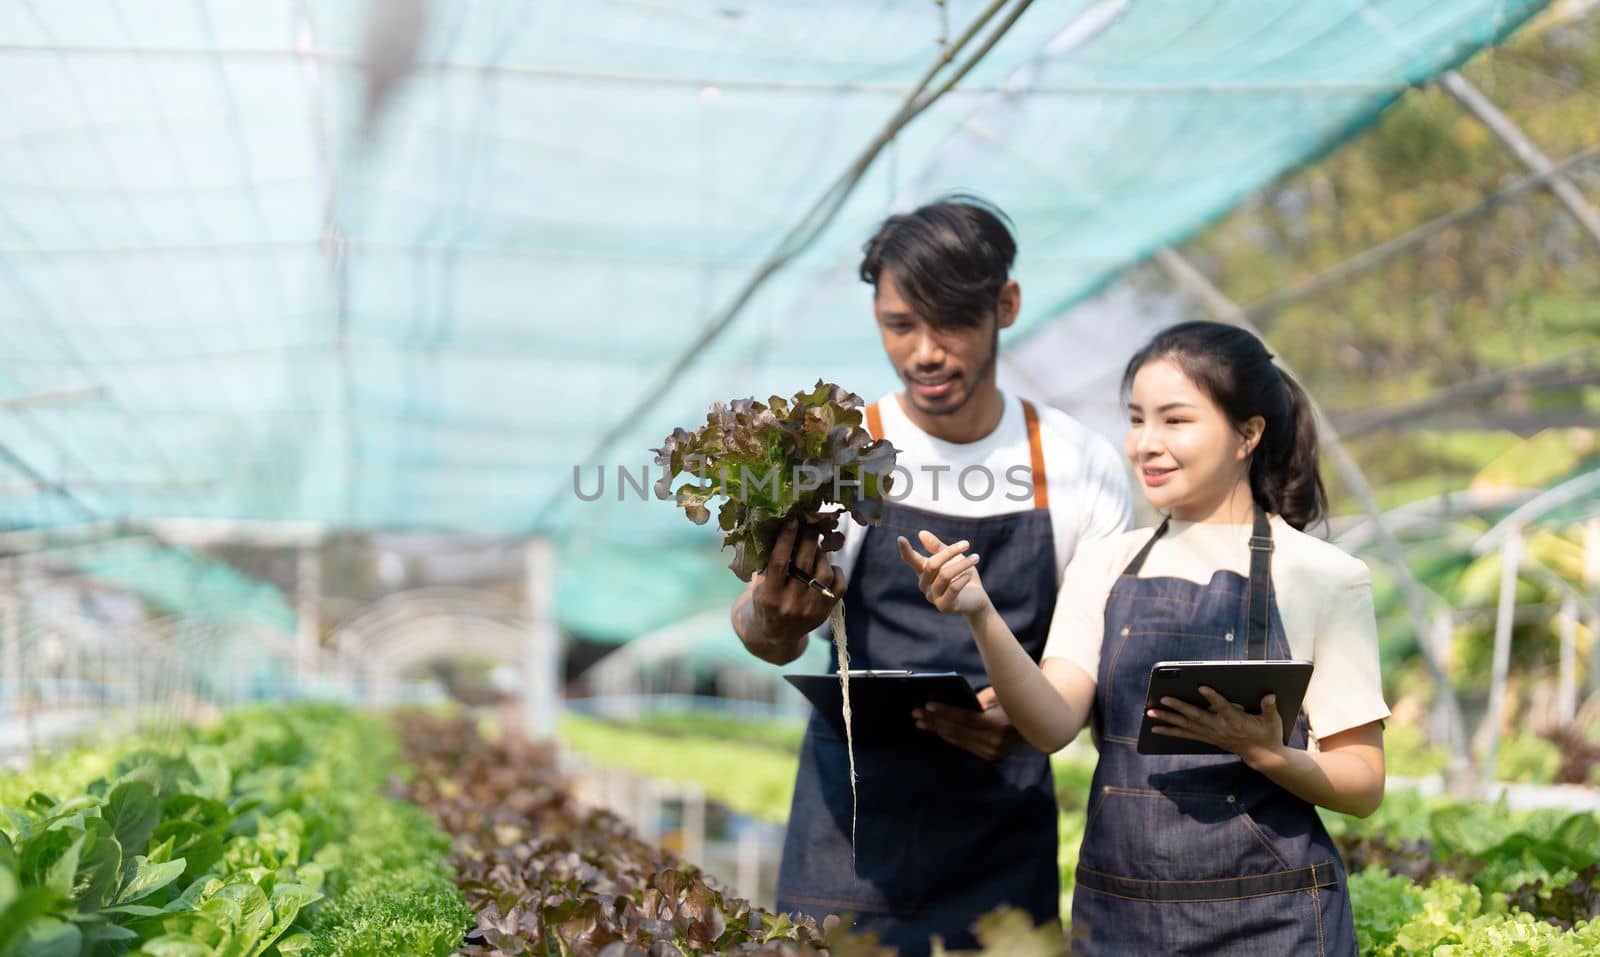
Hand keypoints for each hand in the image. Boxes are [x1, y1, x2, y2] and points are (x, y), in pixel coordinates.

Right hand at [750, 520, 846, 637]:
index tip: (792, 520)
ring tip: (817, 548)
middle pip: (805, 565)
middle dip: (809, 540)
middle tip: (810, 526)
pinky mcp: (825, 612)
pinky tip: (828, 566)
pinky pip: (840, 586)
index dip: (787, 539)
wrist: (775, 635)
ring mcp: (810, 610)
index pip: (780, 562)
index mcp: (769, 596)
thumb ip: (767, 561)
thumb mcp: (759, 584)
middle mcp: (791, 604)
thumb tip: (779, 526)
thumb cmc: (765, 601)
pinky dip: (837, 571)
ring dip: (822, 555)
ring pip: (824, 574)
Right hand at [895, 529, 990, 616]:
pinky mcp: (944, 606)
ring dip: (962, 564)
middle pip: (932, 564)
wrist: (977, 598)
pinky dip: (962, 579)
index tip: (900, 539)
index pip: (911, 560)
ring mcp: (933, 597)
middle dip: (950, 552)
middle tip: (966, 543)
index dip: (906, 550)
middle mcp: (925, 584)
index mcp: (924, 571)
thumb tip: (921, 533)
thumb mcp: (952, 558)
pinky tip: (969, 575)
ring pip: (944, 575)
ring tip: (976, 557)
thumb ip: (937, 547)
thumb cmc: (962, 576)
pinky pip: (952, 588)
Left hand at [913, 686, 1020, 760]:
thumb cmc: (1016, 702)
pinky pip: (965, 745)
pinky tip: (936, 730)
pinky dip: (950, 737)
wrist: (1041, 723)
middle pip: (957, 731)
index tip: (927, 705)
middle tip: (916, 714)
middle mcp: (995, 742)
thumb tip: (952, 706)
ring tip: (920, 722)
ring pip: (958, 740)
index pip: (965, 718)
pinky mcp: (991, 757)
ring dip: (938, 730)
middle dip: (935, 721)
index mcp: (998, 725)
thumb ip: (978, 703)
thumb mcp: (999, 696)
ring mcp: (993, 752)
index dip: (945, 711)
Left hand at [1147, 687, 1285, 767]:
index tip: (1202, 687)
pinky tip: (1156, 729)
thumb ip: (1269, 707)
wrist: (1262, 756)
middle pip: (1196, 717)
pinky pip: (1186, 735)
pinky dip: (1170, 732)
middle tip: (1162, 699)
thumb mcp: (1273, 720)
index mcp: (1236, 721)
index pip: (1223, 707)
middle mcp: (1220, 728)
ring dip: (1167, 720)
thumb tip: (1270, 695)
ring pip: (1186, 726)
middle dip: (1178, 708)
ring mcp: (1212, 735)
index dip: (1213, 698)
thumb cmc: (1268, 734)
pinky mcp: (1208, 738)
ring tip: (1150, 713)